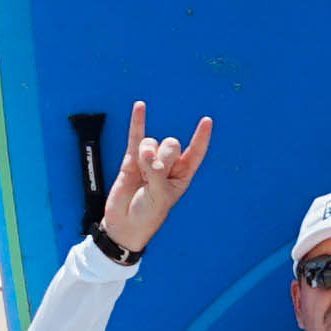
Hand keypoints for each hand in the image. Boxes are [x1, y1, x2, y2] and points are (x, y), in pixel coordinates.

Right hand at [100, 105, 211, 251]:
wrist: (124, 224)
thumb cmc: (147, 216)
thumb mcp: (160, 196)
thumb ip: (156, 171)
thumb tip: (146, 149)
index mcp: (181, 177)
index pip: (195, 153)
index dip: (201, 138)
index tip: (207, 121)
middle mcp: (167, 166)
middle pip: (171, 145)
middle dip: (163, 156)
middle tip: (153, 174)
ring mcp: (149, 161)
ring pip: (153, 142)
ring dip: (147, 154)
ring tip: (141, 173)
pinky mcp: (131, 159)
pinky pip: (135, 136)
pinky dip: (138, 121)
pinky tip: (140, 106)